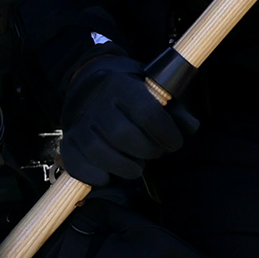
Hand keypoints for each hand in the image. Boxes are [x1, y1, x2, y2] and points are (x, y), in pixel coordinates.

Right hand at [58, 59, 191, 187]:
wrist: (88, 81)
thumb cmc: (130, 90)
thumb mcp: (153, 90)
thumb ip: (174, 109)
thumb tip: (190, 127)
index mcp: (121, 85)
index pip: (146, 113)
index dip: (166, 133)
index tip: (173, 142)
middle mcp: (97, 103)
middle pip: (123, 135)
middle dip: (147, 151)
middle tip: (155, 152)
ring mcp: (79, 123)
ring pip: (100, 153)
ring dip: (125, 168)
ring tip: (136, 166)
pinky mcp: (68, 141)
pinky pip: (76, 164)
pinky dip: (94, 176)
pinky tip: (109, 175)